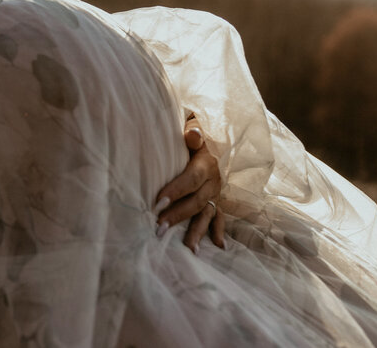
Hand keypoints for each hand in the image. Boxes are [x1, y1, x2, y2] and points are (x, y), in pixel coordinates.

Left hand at [154, 116, 224, 253]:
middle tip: (160, 227)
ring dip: (196, 231)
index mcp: (207, 163)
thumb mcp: (193, 127)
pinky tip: (217, 246)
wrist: (208, 137)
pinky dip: (218, 231)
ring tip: (188, 249)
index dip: (176, 191)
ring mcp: (215, 193)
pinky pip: (219, 217)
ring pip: (207, 214)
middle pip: (197, 201)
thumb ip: (192, 132)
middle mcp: (213, 180)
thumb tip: (192, 135)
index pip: (191, 179)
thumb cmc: (192, 133)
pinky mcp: (215, 200)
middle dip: (179, 215)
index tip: (158, 203)